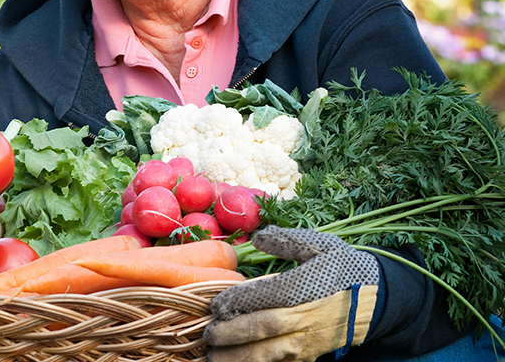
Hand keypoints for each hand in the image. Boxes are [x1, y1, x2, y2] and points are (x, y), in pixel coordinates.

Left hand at [203, 226, 379, 361]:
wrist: (377, 300)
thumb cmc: (342, 269)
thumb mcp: (319, 246)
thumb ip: (287, 241)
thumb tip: (257, 237)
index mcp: (308, 287)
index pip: (269, 296)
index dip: (241, 301)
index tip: (216, 305)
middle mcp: (307, 317)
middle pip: (267, 328)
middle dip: (235, 334)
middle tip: (209, 335)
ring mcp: (310, 340)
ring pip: (272, 354)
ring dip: (241, 358)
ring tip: (214, 358)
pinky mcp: (311, 356)